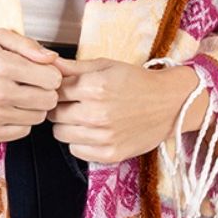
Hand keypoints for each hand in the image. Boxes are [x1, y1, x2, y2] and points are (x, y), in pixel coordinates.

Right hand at [0, 27, 62, 144]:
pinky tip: (6, 109)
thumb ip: (29, 45)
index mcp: (2, 66)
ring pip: (38, 118)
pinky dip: (19, 121)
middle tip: (29, 85)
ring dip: (32, 107)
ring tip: (15, 96)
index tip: (37, 72)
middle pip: (49, 100)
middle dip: (44, 91)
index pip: (53, 78)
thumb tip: (54, 60)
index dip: (49, 74)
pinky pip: (23, 132)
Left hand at [45, 54, 207, 165]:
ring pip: (61, 134)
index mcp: (95, 87)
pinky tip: (93, 131)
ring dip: (68, 126)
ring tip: (84, 117)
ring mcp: (104, 137)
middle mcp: (97, 114)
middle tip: (74, 103)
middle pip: (54, 114)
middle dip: (60, 107)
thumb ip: (74, 67)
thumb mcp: (106, 65)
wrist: (171, 104)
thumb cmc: (137, 81)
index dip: (57, 89)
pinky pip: (76, 151)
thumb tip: (47, 63)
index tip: (66, 89)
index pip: (55, 91)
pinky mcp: (110, 154)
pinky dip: (80, 142)